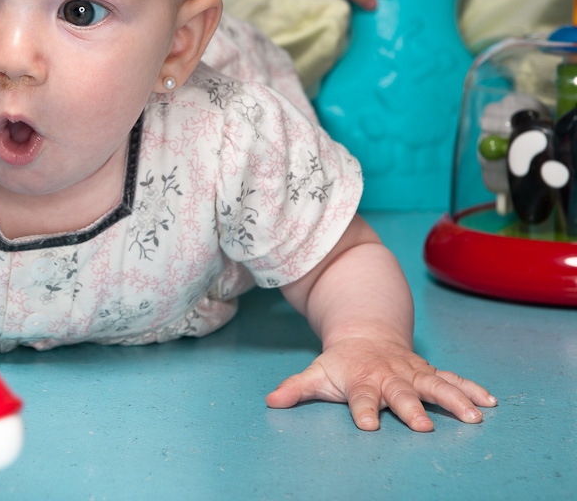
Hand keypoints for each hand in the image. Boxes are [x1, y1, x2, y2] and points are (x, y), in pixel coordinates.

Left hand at [265, 337, 496, 430]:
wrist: (366, 334)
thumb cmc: (341, 362)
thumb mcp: (316, 373)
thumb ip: (296, 388)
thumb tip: (271, 400)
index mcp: (361, 379)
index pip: (361, 397)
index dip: (363, 410)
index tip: (368, 425)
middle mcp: (390, 376)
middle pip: (401, 393)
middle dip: (412, 408)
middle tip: (424, 427)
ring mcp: (412, 373)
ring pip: (435, 384)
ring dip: (454, 399)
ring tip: (474, 417)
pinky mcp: (429, 372)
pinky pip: (453, 379)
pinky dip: (471, 388)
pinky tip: (490, 402)